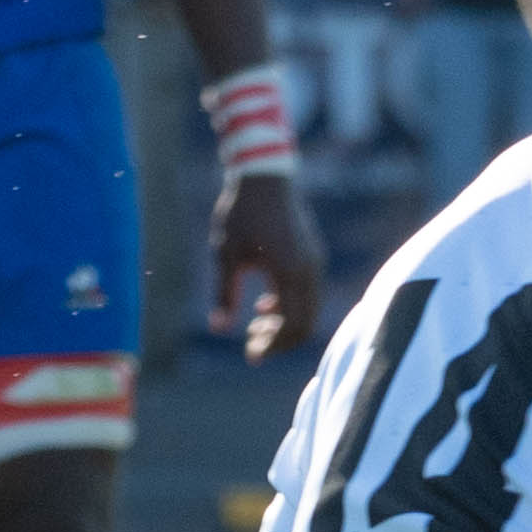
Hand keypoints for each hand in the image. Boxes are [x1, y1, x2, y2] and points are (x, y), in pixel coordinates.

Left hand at [211, 169, 324, 358]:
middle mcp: (309, 271)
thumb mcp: (226, 256)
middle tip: (252, 348)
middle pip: (305, 324)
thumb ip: (224, 294)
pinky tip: (263, 306)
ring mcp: (314, 263)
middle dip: (280, 341)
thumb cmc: (241, 213)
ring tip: (253, 326)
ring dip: (284, 325)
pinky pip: (307, 294)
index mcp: (290, 273)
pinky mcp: (312, 256)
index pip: (291, 326)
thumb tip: (217, 329)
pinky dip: (289, 308)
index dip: (273, 346)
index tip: (250, 355)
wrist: (264, 176)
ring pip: (308, 310)